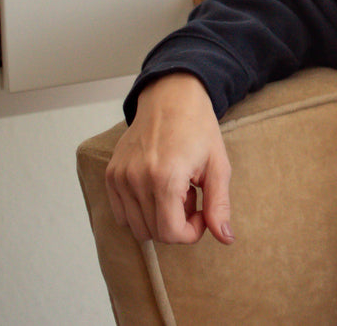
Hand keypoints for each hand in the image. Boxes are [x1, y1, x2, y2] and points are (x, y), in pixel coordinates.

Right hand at [104, 72, 234, 244]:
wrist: (171, 98)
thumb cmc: (199, 129)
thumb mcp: (218, 166)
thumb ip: (219, 205)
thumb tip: (225, 238)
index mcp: (165, 178)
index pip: (171, 233)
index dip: (191, 232)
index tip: (202, 213)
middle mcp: (136, 180)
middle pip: (154, 233)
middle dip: (177, 223)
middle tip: (191, 196)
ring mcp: (119, 178)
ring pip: (136, 227)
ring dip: (159, 217)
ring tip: (175, 190)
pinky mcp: (111, 175)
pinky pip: (121, 214)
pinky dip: (140, 211)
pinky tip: (158, 187)